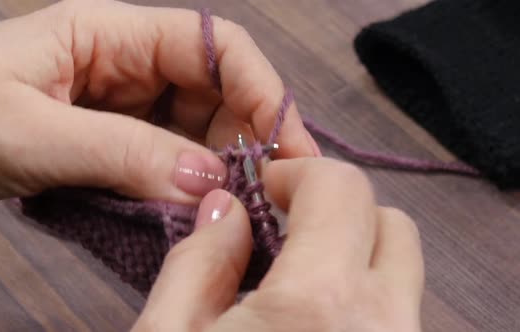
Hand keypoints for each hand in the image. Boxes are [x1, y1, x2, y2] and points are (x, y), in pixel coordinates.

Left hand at [0, 0, 318, 224]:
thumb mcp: (32, 132)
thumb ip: (124, 154)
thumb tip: (209, 185)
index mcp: (113, 34)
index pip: (216, 48)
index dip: (263, 92)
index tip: (288, 151)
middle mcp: (124, 66)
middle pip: (214, 94)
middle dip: (243, 141)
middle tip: (262, 199)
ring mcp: (116, 111)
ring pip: (191, 135)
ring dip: (211, 172)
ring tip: (229, 215)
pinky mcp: (103, 149)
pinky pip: (160, 165)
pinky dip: (178, 190)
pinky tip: (188, 218)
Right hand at [132, 158, 423, 331]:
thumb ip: (198, 261)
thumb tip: (227, 208)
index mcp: (320, 303)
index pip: (341, 188)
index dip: (298, 174)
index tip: (263, 191)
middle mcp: (384, 325)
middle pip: (390, 224)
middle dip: (337, 209)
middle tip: (286, 229)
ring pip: (400, 270)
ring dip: (353, 251)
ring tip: (296, 277)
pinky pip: (394, 310)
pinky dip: (361, 293)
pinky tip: (312, 319)